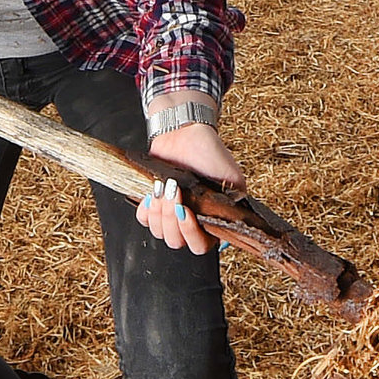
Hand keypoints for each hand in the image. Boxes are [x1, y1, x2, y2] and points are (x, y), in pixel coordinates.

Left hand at [136, 120, 242, 255]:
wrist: (188, 133)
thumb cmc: (210, 154)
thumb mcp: (232, 179)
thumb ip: (235, 203)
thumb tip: (231, 222)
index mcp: (210, 222)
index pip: (200, 246)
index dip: (190, 233)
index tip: (186, 211)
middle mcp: (190, 222)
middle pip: (176, 241)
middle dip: (171, 218)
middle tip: (174, 193)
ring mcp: (170, 215)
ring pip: (159, 232)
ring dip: (159, 211)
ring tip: (163, 187)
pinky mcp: (153, 204)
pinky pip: (143, 219)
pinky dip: (146, 208)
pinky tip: (152, 193)